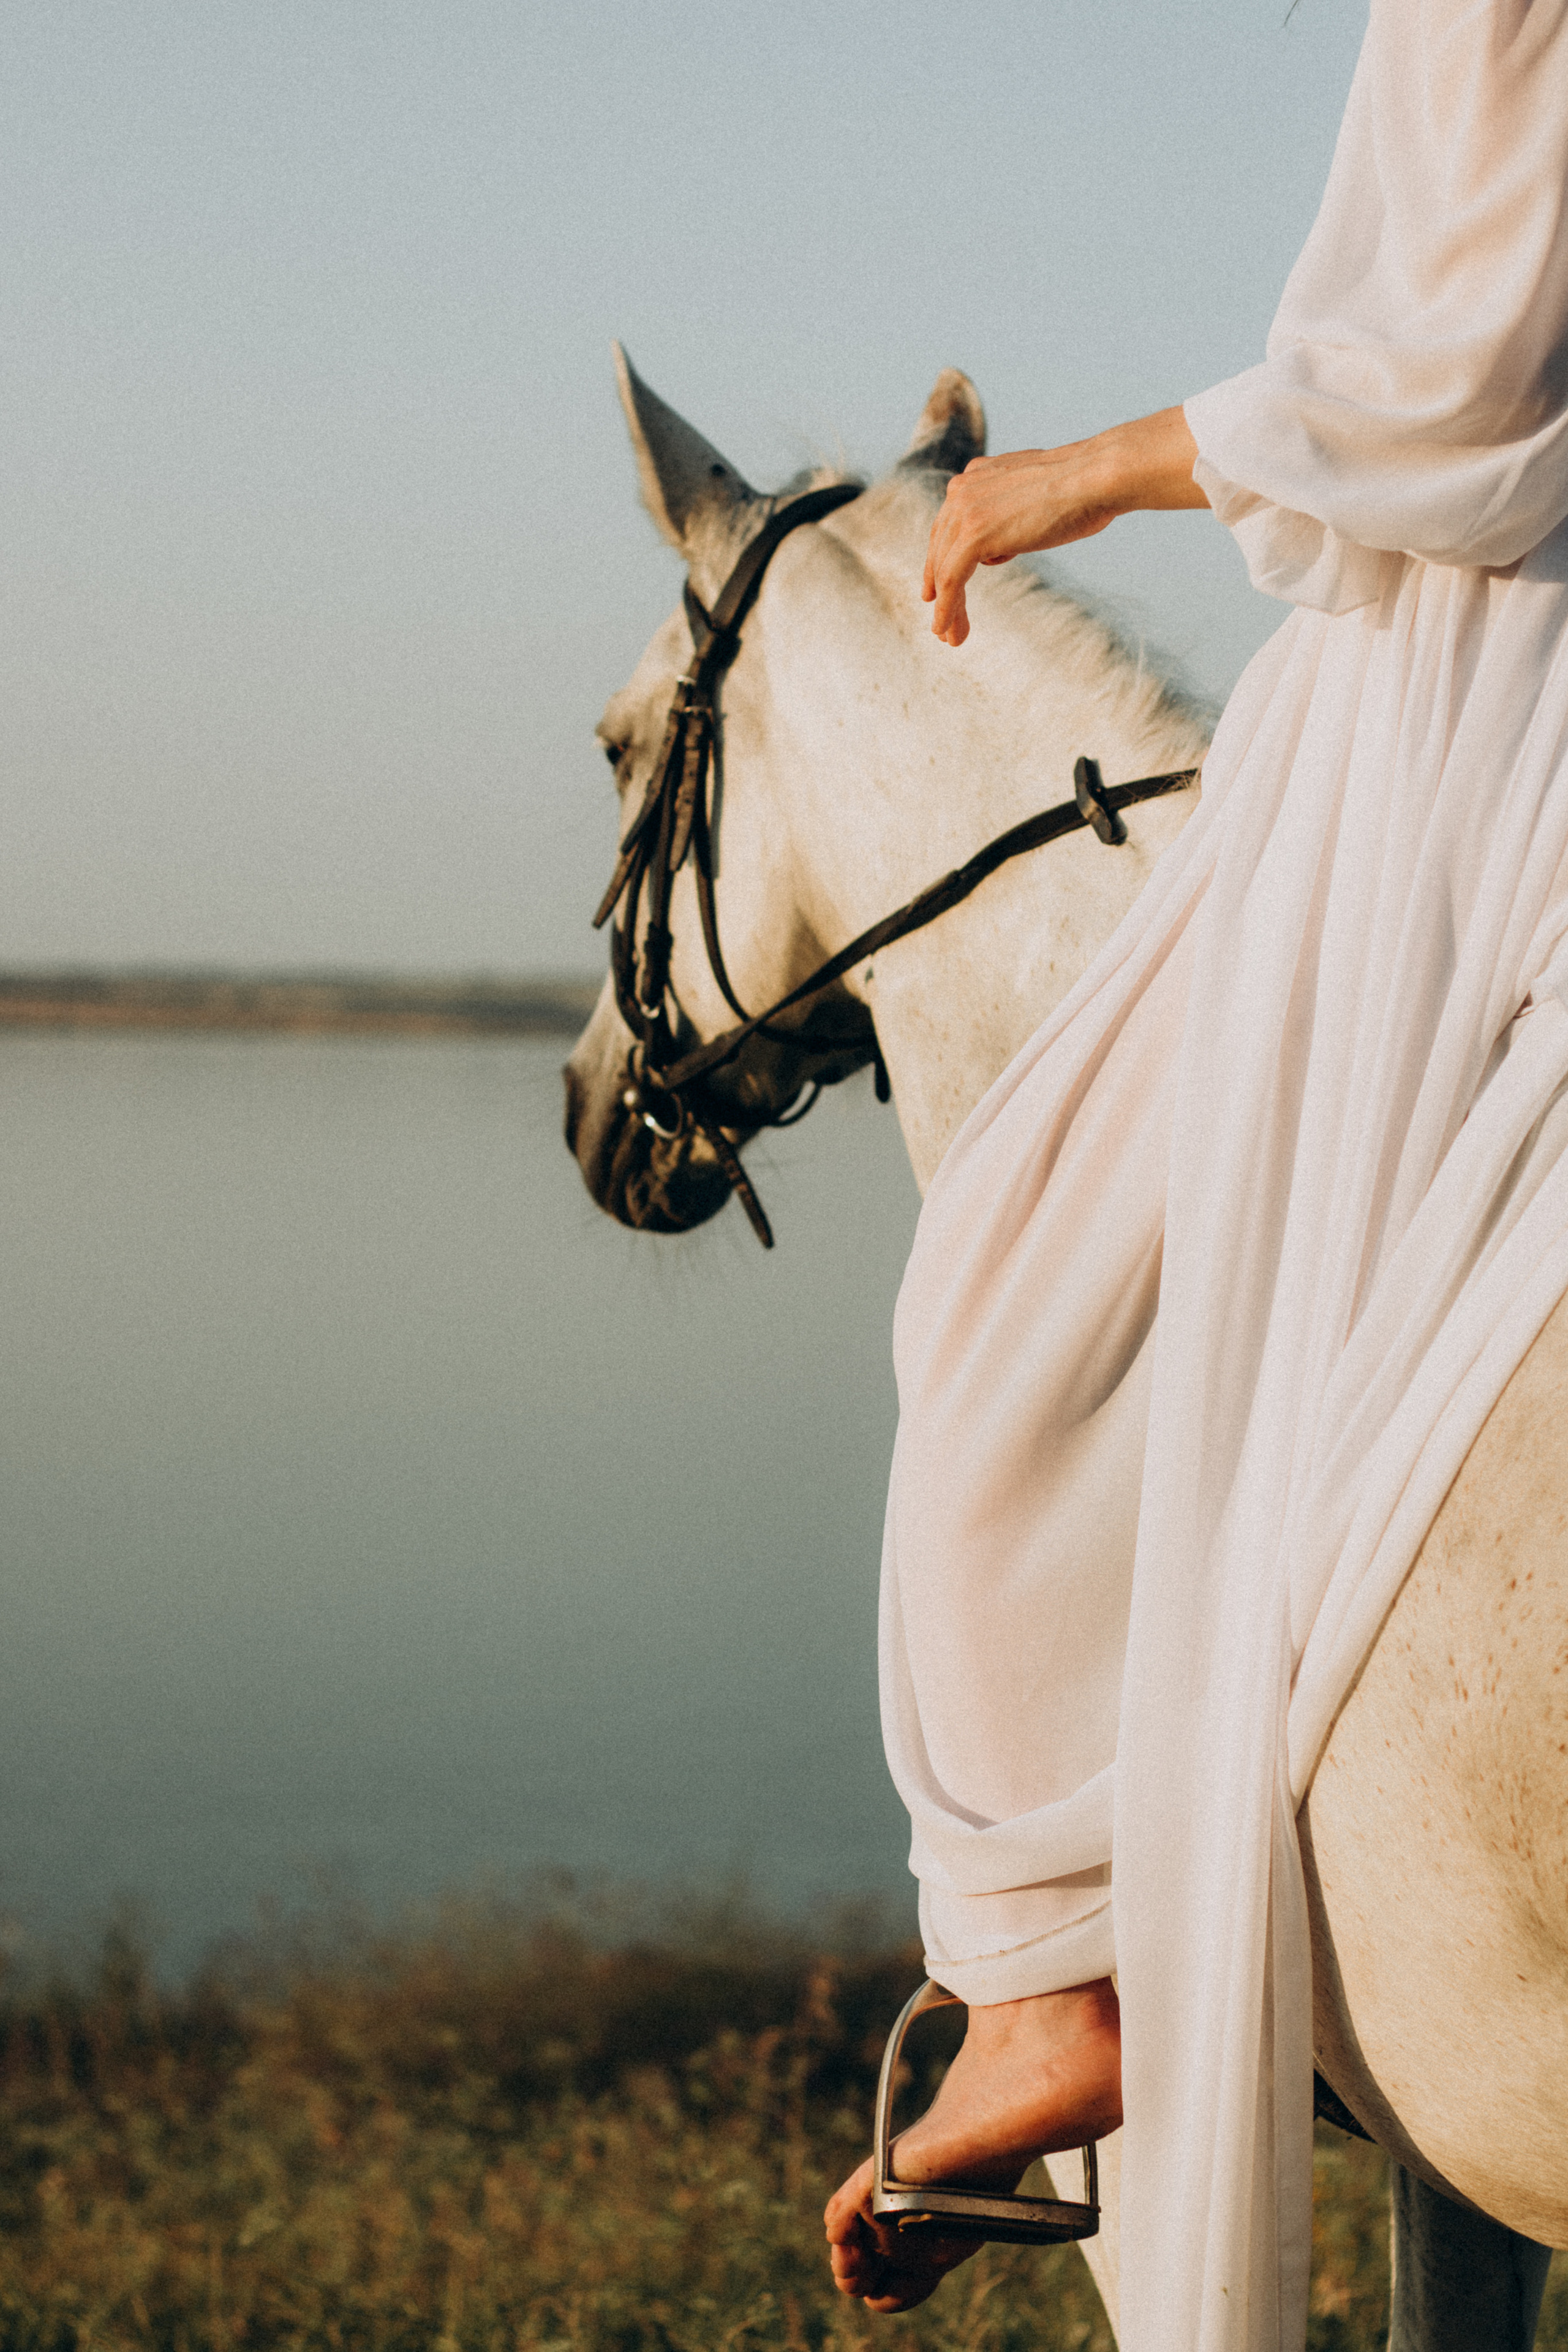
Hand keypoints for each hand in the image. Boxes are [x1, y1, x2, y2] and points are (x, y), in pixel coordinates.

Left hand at [922, 406, 1206, 646]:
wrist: (1098, 477)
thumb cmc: (1084, 489)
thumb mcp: (1034, 499)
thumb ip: (1010, 514)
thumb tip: (1000, 546)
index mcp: (974, 477)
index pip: (948, 529)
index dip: (942, 564)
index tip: (941, 593)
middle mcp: (962, 489)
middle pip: (940, 550)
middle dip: (940, 591)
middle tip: (943, 624)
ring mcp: (965, 510)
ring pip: (944, 569)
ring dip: (945, 609)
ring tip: (949, 637)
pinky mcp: (974, 534)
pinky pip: (951, 580)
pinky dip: (947, 609)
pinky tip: (947, 630)